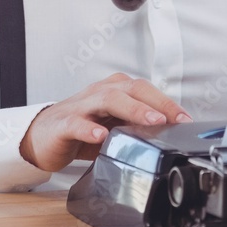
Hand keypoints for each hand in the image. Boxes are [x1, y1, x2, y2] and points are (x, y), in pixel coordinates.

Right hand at [19, 73, 192, 171]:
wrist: (42, 137)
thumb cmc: (82, 129)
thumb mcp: (113, 127)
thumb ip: (136, 127)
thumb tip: (169, 135)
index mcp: (114, 90)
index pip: (145, 90)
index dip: (167, 102)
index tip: (185, 119)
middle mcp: (99, 93)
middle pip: (131, 89)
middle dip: (155, 103)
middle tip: (173, 118)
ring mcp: (81, 106)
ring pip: (108, 99)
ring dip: (132, 109)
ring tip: (151, 122)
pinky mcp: (64, 124)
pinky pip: (77, 123)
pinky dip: (90, 129)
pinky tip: (101, 136)